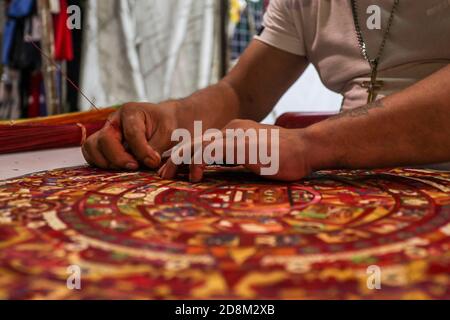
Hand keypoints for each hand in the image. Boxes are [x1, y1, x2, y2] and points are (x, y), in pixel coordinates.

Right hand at [82, 102, 177, 169]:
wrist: (160, 122)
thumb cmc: (164, 125)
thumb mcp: (167, 133)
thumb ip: (157, 147)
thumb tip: (148, 163)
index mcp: (131, 112)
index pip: (131, 133)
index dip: (142, 150)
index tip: (154, 161)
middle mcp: (114, 121)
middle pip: (105, 139)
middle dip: (119, 158)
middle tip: (135, 166)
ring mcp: (105, 132)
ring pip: (92, 147)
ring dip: (106, 162)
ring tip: (125, 168)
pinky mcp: (101, 145)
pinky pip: (91, 154)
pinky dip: (100, 164)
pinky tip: (117, 169)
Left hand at [158, 119, 312, 181]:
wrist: (307, 148)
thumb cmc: (284, 157)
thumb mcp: (254, 158)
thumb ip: (236, 160)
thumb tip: (218, 173)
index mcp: (234, 131)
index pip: (203, 142)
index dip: (186, 155)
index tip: (175, 170)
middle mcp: (231, 129)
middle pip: (195, 141)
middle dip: (176, 158)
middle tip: (163, 173)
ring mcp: (236, 135)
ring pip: (199, 144)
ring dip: (180, 160)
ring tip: (167, 175)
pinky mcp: (241, 144)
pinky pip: (212, 151)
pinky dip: (198, 162)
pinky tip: (193, 174)